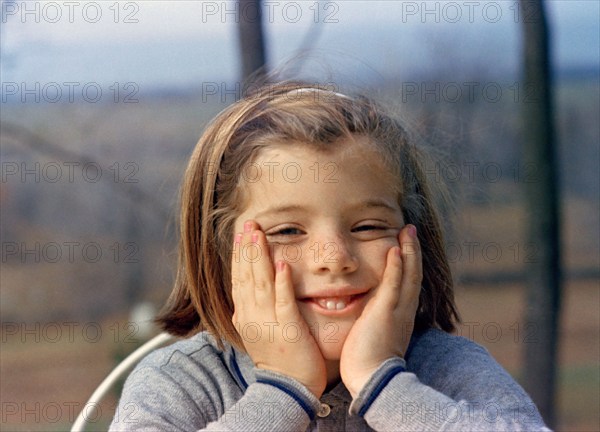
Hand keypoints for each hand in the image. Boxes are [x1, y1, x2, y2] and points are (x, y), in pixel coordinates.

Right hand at [231, 220, 326, 397]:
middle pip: (247, 275)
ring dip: (260, 257)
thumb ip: (250, 312)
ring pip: (261, 282)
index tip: (242, 233)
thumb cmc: (277, 360)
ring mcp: (269, 321)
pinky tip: (282, 263)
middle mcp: (252, 315)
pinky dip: (282, 282)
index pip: (239, 278)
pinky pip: (284, 301)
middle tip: (249, 223)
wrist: (287, 388)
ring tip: (259, 234)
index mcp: (245, 315)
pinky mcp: (288, 328)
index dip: (240, 254)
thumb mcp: (256, 332)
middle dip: (247, 248)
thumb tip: (242, 298)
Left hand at [339, 224, 421, 398]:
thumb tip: (365, 317)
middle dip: (412, 250)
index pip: (407, 284)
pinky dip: (397, 266)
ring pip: (408, 274)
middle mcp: (404, 310)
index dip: (408, 264)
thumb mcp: (373, 337)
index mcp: (400, 316)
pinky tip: (396, 249)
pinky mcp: (386, 312)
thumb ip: (372, 323)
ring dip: (408, 250)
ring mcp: (397, 310)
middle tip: (411, 230)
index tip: (404, 247)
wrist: (372, 381)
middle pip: (413, 274)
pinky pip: (394, 284)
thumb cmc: (367, 364)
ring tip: (407, 230)